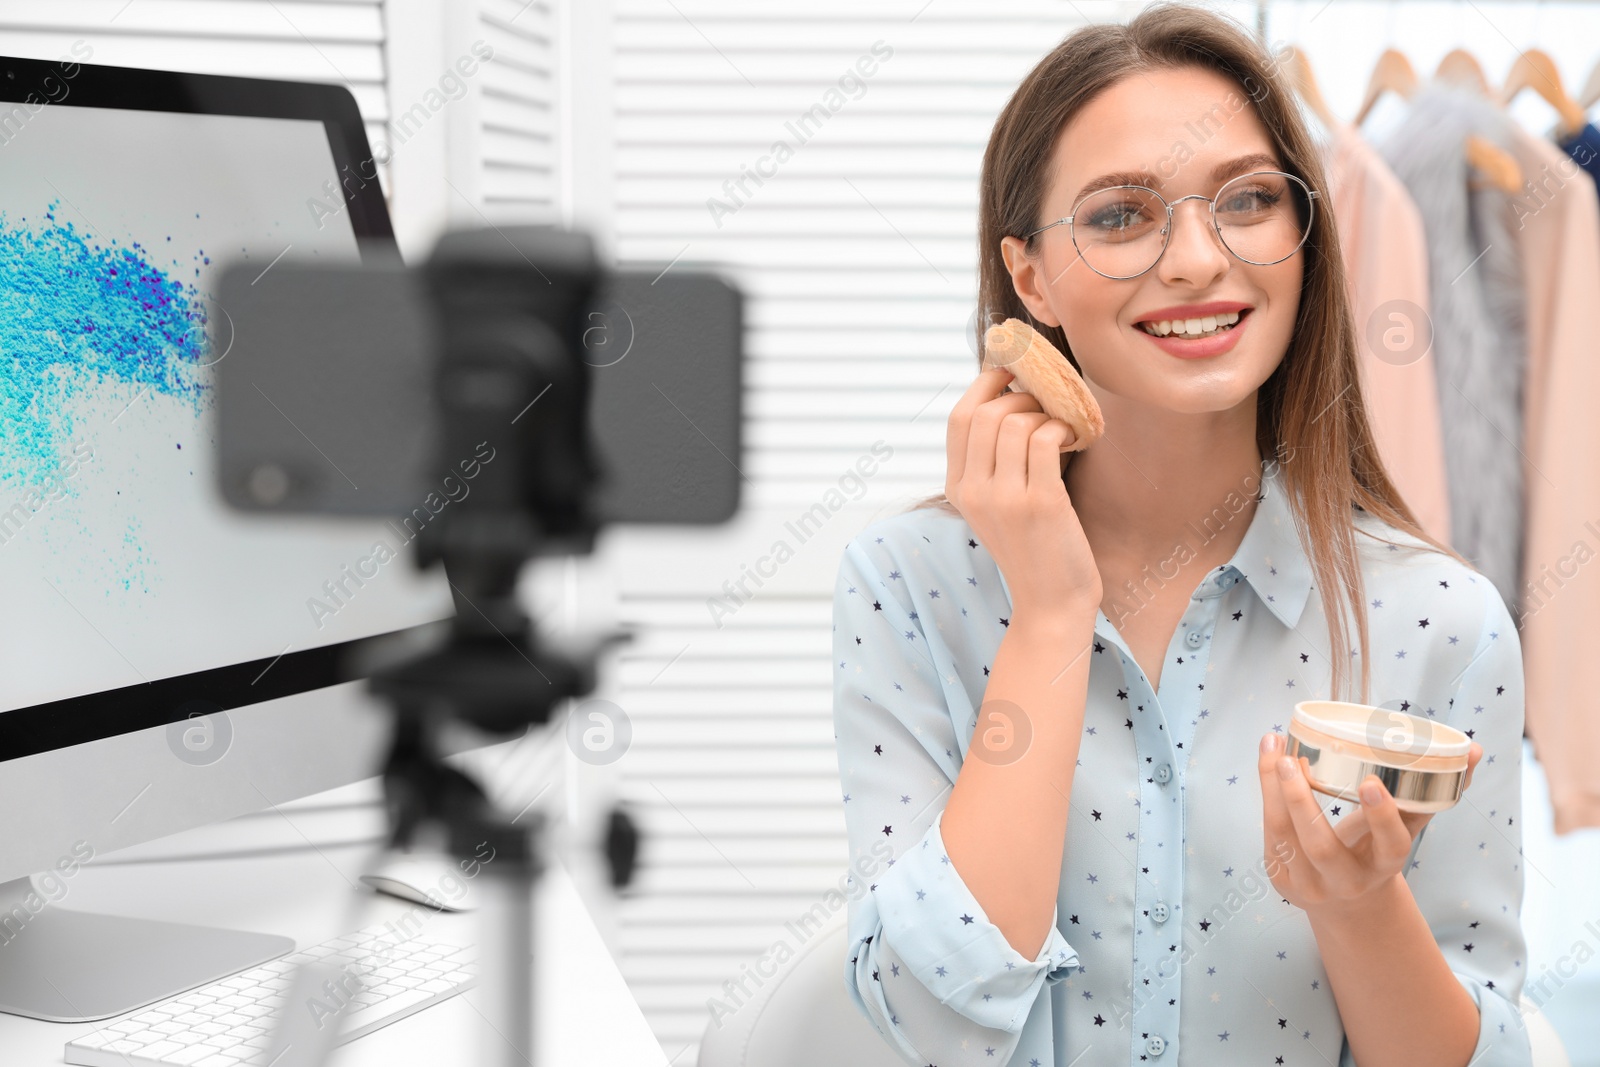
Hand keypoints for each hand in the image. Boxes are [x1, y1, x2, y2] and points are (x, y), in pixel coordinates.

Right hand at [944, 367, 1100, 620]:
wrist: (1051, 603)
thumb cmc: (1033, 548)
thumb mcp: (995, 506)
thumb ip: (992, 463)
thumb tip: (1012, 399)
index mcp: (958, 489)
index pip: (959, 418)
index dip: (984, 384)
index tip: (1010, 372)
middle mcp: (974, 492)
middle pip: (985, 413)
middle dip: (1020, 396)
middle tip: (1047, 403)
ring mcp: (1005, 499)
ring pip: (1016, 422)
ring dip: (1045, 413)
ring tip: (1062, 427)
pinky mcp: (1040, 504)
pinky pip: (1045, 440)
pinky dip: (1062, 429)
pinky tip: (1073, 440)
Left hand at [1257, 732, 1483, 915]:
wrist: (1348, 906)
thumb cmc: (1377, 852)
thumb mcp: (1406, 829)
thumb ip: (1434, 792)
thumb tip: (1474, 750)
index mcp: (1384, 869)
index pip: (1390, 847)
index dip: (1382, 817)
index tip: (1372, 784)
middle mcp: (1346, 880)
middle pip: (1321, 846)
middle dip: (1302, 801)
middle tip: (1293, 758)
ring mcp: (1308, 883)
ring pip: (1284, 835)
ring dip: (1272, 787)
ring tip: (1273, 744)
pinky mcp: (1280, 877)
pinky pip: (1269, 832)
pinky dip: (1265, 794)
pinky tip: (1267, 759)